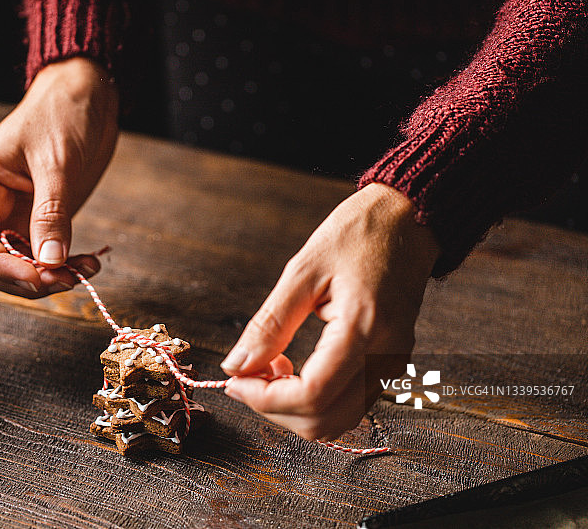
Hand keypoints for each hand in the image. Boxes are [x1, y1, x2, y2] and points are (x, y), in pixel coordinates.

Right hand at [0, 57, 118, 296]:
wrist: (86, 94)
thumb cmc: (62, 113)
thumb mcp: (57, 162)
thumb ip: (51, 213)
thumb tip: (48, 262)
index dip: (0, 265)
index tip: (36, 277)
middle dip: (24, 278)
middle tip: (66, 279)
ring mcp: (16, 215)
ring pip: (16, 267)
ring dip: (47, 278)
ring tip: (84, 271)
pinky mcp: (42, 221)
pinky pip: (43, 258)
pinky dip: (63, 267)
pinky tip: (87, 263)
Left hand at [220, 183, 439, 440]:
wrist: (408, 221)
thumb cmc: (358, 235)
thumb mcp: (302, 271)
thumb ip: (269, 324)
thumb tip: (236, 365)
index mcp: (364, 329)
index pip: (312, 395)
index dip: (264, 398)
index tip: (234, 380)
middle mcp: (385, 357)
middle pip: (324, 420)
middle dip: (275, 408)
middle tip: (247, 373)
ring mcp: (392, 365)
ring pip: (337, 421)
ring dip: (293, 407)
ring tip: (271, 367)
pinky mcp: (390, 365)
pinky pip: (348, 404)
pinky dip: (314, 399)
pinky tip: (295, 368)